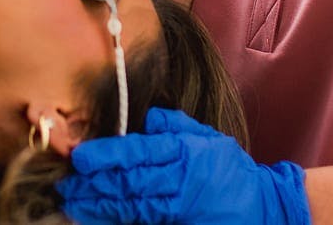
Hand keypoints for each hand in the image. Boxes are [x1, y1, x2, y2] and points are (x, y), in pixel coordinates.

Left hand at [56, 108, 311, 224]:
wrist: (266, 206)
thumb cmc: (232, 172)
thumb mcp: (209, 139)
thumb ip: (176, 126)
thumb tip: (148, 118)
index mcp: (184, 151)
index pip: (137, 151)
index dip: (106, 155)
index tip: (79, 157)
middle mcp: (180, 177)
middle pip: (129, 180)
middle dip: (94, 182)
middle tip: (66, 184)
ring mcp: (181, 205)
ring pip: (133, 204)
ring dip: (99, 204)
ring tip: (74, 202)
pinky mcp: (181, 223)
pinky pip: (145, 221)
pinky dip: (120, 219)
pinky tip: (100, 217)